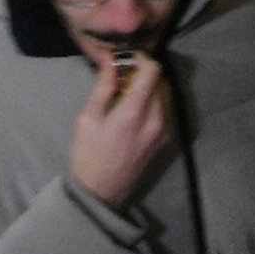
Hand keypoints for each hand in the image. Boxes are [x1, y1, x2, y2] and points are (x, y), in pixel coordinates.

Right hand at [71, 50, 169, 210]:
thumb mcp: (88, 118)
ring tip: (127, 93)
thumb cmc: (89, 155)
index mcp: (135, 112)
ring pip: (165, 94)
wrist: (101, 194)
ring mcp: (165, 131)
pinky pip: (165, 109)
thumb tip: (112, 60)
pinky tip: (135, 109)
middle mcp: (156, 119)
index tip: (125, 61)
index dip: (140, 59)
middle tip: (123, 77)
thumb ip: (103, 86)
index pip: (153, 70)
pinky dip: (154, 101)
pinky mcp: (166, 140)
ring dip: (149, 87)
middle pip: (160, 80)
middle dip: (143, 72)